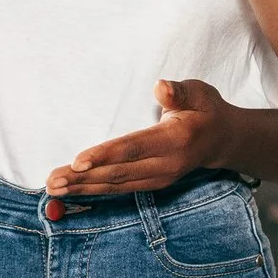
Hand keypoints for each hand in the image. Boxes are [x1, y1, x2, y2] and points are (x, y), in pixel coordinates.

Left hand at [45, 80, 231, 195]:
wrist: (223, 140)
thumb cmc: (206, 110)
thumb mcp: (199, 93)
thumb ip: (178, 92)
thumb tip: (161, 87)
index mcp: (175, 140)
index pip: (133, 148)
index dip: (105, 155)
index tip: (78, 161)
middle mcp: (166, 165)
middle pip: (118, 173)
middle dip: (83, 177)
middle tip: (53, 180)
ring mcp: (159, 178)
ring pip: (116, 185)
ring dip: (84, 187)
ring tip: (55, 187)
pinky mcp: (152, 183)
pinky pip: (120, 189)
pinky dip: (95, 191)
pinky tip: (74, 191)